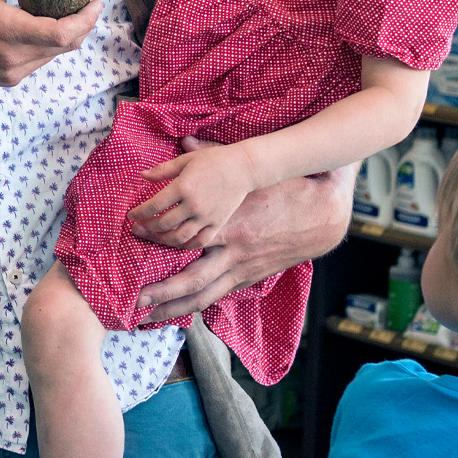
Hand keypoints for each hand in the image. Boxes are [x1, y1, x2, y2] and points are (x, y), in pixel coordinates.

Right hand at [0, 0, 101, 92]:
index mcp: (7, 31)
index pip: (62, 32)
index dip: (86, 17)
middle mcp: (13, 58)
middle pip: (66, 45)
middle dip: (83, 22)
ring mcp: (12, 73)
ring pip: (54, 54)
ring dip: (68, 33)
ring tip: (69, 9)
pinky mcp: (8, 80)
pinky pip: (39, 61)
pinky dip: (49, 43)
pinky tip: (44, 24)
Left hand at [128, 139, 355, 319]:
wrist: (324, 215)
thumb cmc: (286, 189)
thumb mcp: (251, 173)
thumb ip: (212, 156)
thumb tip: (184, 139)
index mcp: (230, 224)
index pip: (185, 237)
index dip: (157, 239)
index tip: (134, 234)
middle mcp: (235, 253)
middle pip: (192, 279)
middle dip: (161, 292)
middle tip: (134, 300)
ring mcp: (243, 270)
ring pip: (204, 296)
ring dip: (174, 308)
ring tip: (148, 317)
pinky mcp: (251, 277)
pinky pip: (218, 296)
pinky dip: (196, 305)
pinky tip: (178, 310)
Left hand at [131, 141, 254, 249]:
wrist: (242, 168)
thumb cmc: (213, 160)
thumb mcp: (185, 160)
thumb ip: (163, 170)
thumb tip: (142, 175)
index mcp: (182, 187)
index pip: (153, 205)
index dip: (139, 212)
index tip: (131, 215)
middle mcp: (193, 205)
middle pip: (163, 223)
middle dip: (147, 226)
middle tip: (138, 226)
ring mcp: (206, 217)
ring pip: (179, 237)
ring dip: (163, 239)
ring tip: (155, 235)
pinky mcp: (217, 224)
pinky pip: (199, 241)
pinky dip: (186, 245)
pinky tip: (177, 242)